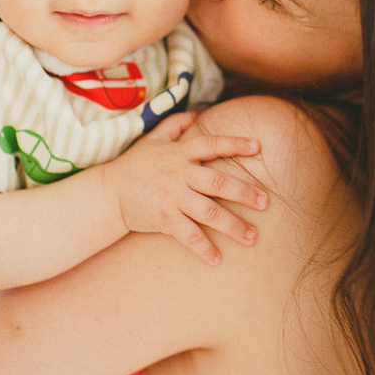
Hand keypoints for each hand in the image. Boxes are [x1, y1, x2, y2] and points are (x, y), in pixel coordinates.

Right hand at [103, 112, 264, 264]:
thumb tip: (197, 114)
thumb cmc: (135, 165)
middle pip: (217, 182)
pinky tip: (218, 259)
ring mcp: (172, 198)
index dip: (235, 144)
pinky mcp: (164, 219)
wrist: (109, 192)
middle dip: (244, 192)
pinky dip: (204, 248)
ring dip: (232, 225)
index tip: (258, 147)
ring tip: (252, 237)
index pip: (211, 145)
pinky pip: (189, 236)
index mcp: (179, 153)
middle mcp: (178, 174)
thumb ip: (175, 125)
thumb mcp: (152, 139)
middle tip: (266, 202)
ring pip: (208, 212)